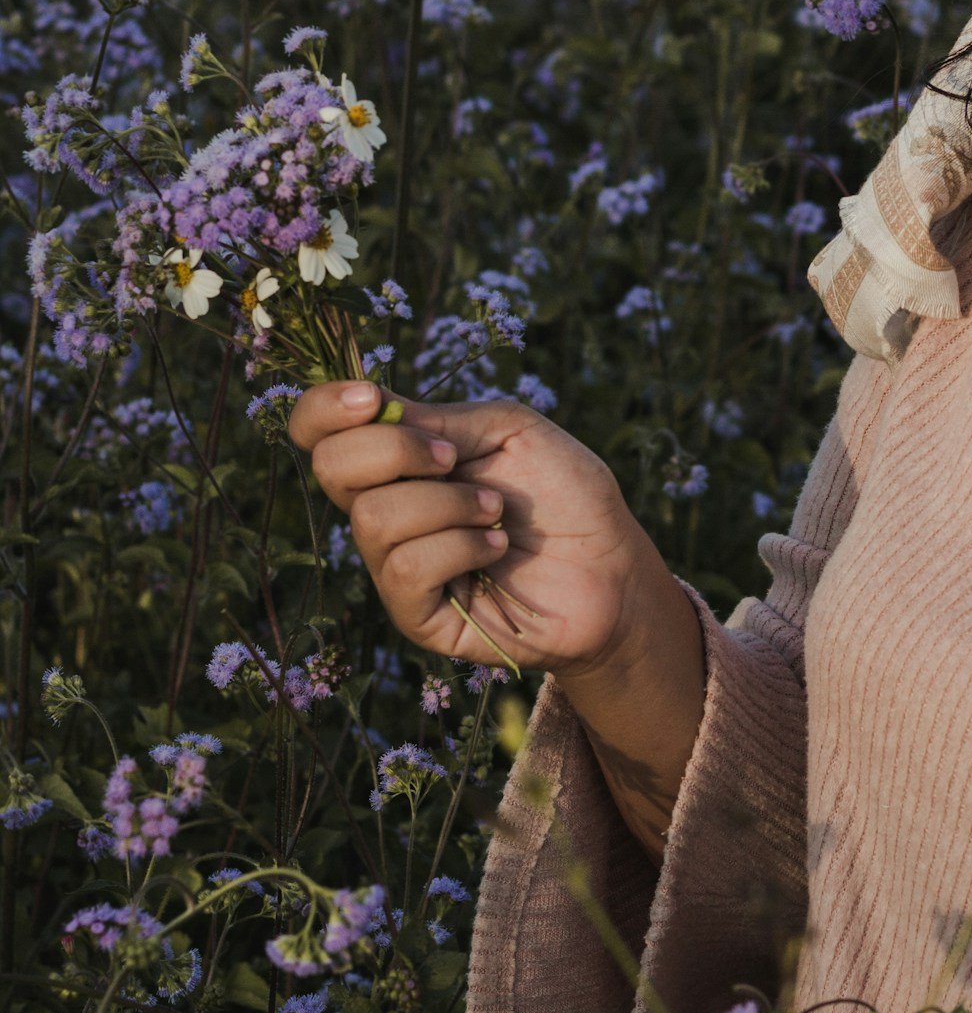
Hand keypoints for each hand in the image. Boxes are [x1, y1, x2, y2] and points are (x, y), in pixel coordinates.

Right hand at [289, 380, 649, 675]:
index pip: (317, 432)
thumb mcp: (508, 429)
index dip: (323, 408)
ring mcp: (397, 567)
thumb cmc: (566, 493)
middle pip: (332, 469)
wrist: (614, 566)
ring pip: (373, 519)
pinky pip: (406, 569)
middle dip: (395, 449)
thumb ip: (439, 417)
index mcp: (398, 461)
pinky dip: (459, 547)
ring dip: (447, 504)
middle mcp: (385, 512)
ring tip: (496, 511)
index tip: (371, 397)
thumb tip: (374, 410)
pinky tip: (495, 548)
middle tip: (457, 458)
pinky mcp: (417, 615)